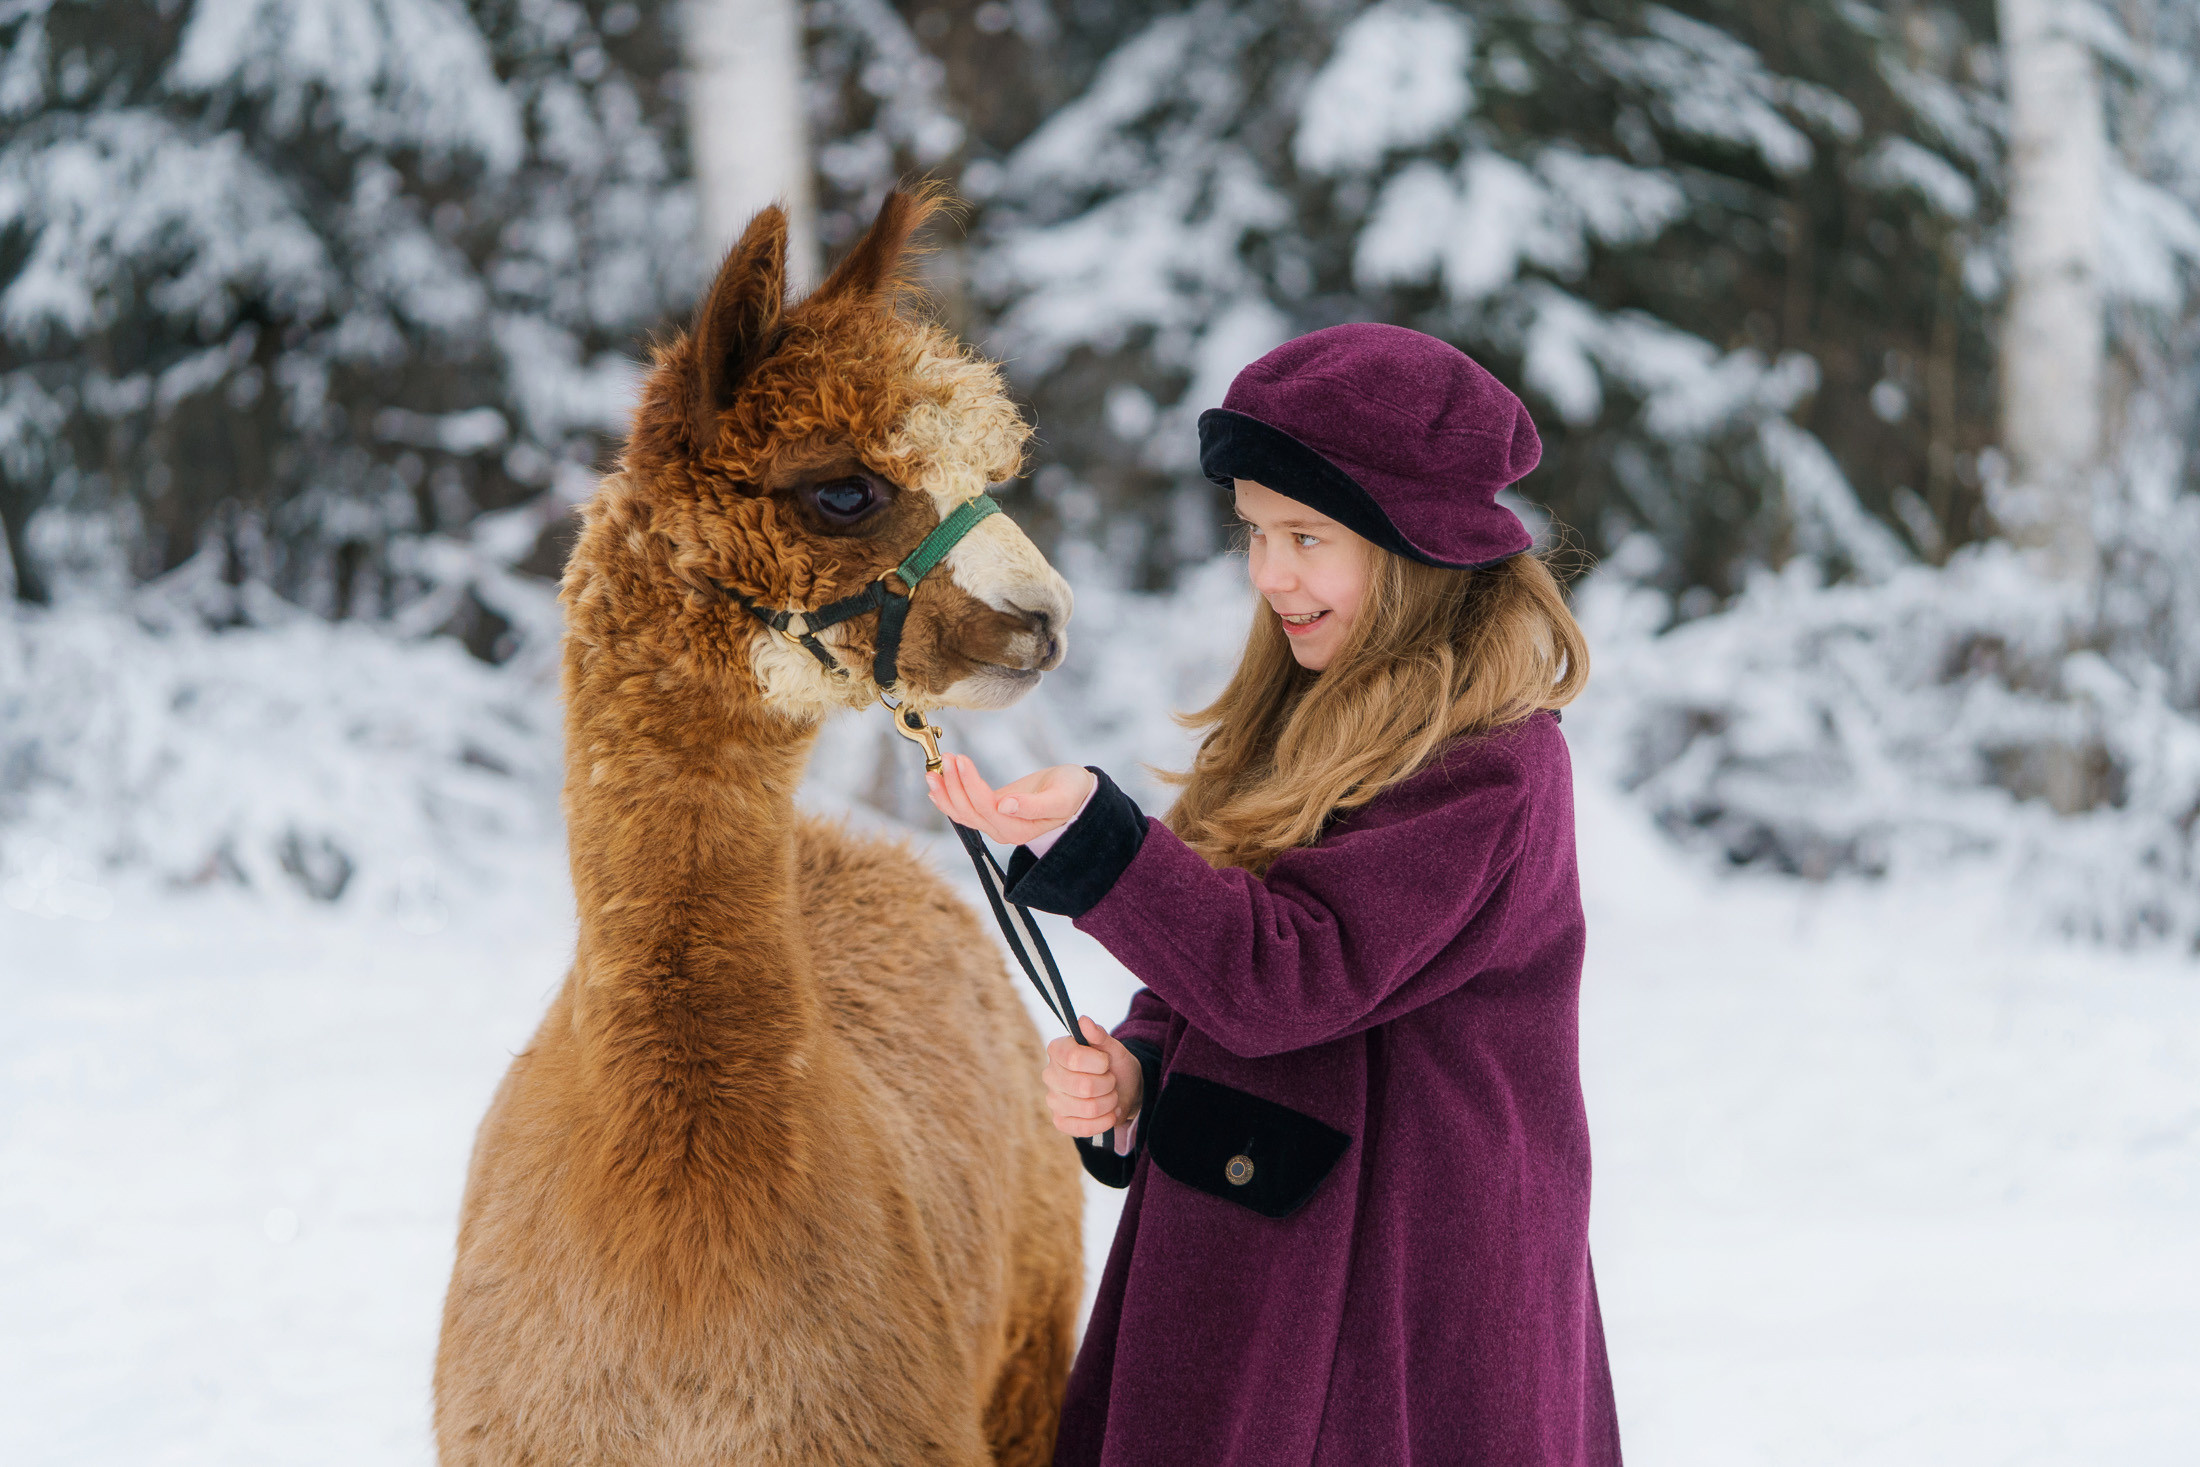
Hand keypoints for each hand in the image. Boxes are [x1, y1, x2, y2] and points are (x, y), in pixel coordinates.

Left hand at [925, 754, 1095, 846]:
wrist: (1076, 792)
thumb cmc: (1072, 792)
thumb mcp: (1060, 797)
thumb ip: (1034, 806)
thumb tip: (1005, 806)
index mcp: (1019, 829)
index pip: (986, 807)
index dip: (970, 784)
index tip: (961, 760)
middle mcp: (1003, 831)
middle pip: (969, 810)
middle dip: (954, 784)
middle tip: (947, 757)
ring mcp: (995, 824)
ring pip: (962, 812)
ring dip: (946, 791)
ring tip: (934, 770)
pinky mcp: (991, 813)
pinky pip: (964, 810)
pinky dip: (947, 799)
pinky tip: (936, 788)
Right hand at [1042, 1017, 1143, 1137]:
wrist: (1123, 1089)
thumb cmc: (1114, 1065)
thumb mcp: (1113, 1048)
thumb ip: (1099, 1035)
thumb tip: (1084, 1020)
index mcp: (1058, 1050)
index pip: (1074, 1059)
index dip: (1099, 1063)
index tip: (1106, 1062)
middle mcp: (1050, 1074)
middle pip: (1084, 1086)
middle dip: (1108, 1084)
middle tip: (1111, 1080)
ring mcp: (1053, 1100)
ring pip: (1088, 1108)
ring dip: (1109, 1103)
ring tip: (1110, 1096)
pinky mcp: (1060, 1121)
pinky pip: (1084, 1128)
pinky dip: (1104, 1121)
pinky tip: (1109, 1113)